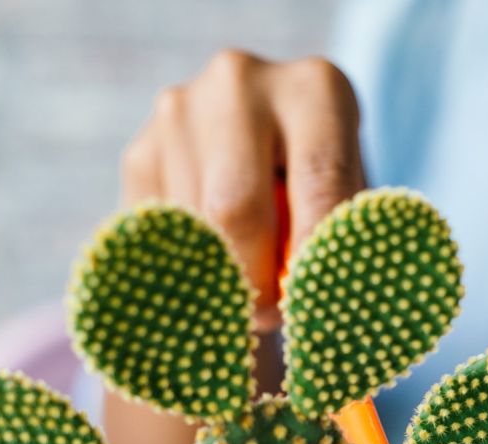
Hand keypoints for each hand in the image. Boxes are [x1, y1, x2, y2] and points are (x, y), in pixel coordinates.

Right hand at [120, 50, 366, 327]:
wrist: (264, 146)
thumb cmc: (323, 184)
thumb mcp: (348, 198)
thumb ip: (336, 237)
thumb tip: (320, 301)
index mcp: (315, 88)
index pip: (320, 180)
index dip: (316, 255)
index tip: (313, 305)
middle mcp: (241, 83)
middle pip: (237, 207)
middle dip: (256, 280)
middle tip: (272, 315)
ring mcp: (180, 112)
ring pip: (192, 231)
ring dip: (220, 279)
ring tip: (247, 285)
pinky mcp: (139, 152)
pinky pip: (156, 236)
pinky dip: (186, 268)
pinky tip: (211, 264)